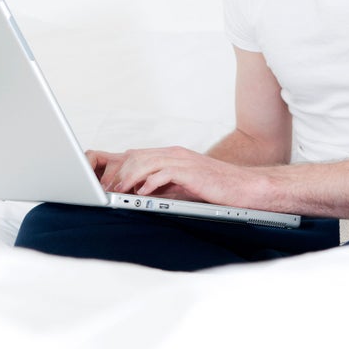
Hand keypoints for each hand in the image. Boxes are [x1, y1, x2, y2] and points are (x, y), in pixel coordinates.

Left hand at [86, 145, 260, 204]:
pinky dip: (150, 182)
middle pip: (136, 156)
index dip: (117, 167)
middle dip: (117, 172)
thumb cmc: (215, 189)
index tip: (105, 183)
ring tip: (118, 191)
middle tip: (105, 189)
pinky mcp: (191, 171)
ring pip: (146, 162)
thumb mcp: (182, 186)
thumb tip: (139, 193)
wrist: (244, 188)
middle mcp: (174, 154)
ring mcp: (182, 161)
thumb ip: (162, 186)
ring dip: (128, 177)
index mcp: (170, 156)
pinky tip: (142, 192)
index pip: (136, 155)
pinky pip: (164, 172)